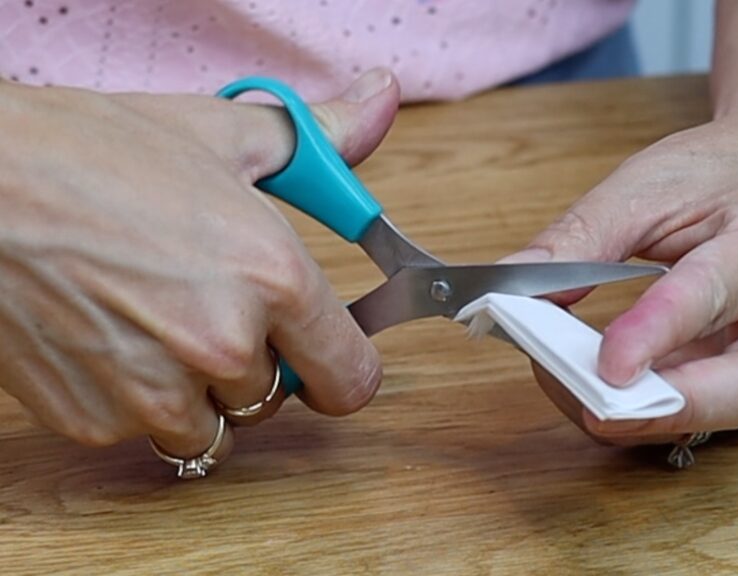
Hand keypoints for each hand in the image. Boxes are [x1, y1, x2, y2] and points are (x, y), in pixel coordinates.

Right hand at [0, 69, 398, 460]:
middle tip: (211, 305)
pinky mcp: (94, 418)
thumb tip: (380, 101)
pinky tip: (110, 337)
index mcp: (273, 278)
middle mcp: (223, 345)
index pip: (352, 379)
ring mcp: (155, 391)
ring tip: (157, 322)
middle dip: (257, 361)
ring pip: (214, 425)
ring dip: (199, 391)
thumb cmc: (92, 153)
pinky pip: (145, 432)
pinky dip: (135, 399)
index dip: (341, 366)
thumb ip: (323, 137)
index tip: (324, 354)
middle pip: (277, 397)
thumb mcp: (223, 134)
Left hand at [507, 105, 737, 445]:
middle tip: (597, 407)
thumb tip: (515, 282)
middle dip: (675, 408)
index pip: (714, 294)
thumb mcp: (647, 183)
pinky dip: (646, 411)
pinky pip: (705, 410)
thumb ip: (583, 236)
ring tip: (572, 388)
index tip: (608, 362)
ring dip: (649, 417)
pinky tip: (593, 389)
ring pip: (734, 413)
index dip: (658, 333)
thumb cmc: (721, 175)